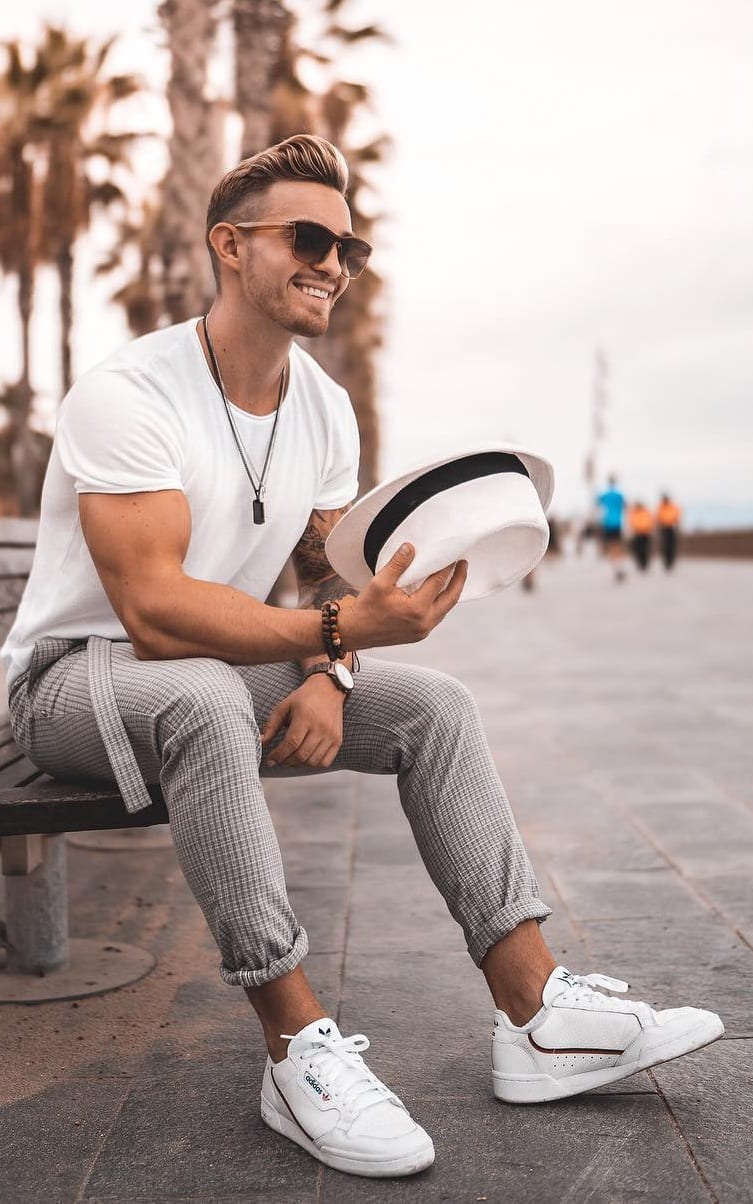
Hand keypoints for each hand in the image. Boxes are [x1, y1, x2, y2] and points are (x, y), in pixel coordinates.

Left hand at [261, 674, 343, 767]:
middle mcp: (320, 727)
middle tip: (279, 759)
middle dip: (286, 761)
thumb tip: (261, 741)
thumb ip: (271, 725)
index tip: (271, 760)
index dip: (279, 755)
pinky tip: (306, 757)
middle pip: (301, 755)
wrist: (329, 689)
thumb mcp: (284, 706)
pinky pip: (325, 761)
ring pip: (312, 761)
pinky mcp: (338, 740)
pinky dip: (314, 764)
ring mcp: (331, 735)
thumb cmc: (305, 697)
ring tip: (291, 758)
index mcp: (305, 717)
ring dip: (299, 764)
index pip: (291, 743)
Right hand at [339, 543, 466, 650]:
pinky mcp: (419, 635)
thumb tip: (410, 548)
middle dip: (459, 580)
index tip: (452, 556)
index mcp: (417, 609)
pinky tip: (439, 594)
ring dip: (451, 593)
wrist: (355, 632)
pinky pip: (437, 617)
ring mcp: (423, 630)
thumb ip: (398, 564)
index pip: (438, 583)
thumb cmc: (366, 609)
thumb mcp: (380, 582)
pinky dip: (441, 604)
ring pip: (445, 609)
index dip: (447, 567)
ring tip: (454, 578)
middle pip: (451, 598)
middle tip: (463, 565)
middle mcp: (424, 622)